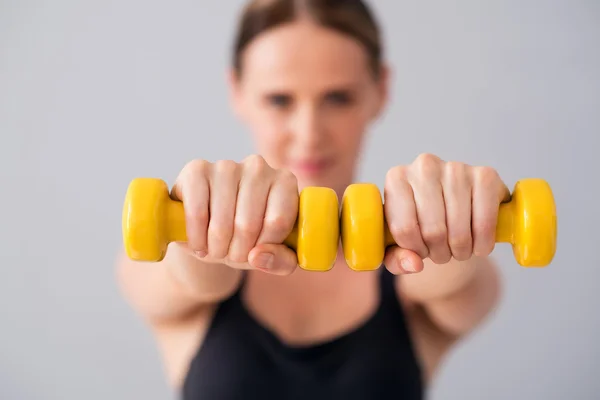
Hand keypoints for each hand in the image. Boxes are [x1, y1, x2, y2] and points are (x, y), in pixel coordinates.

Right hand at [170, 155, 299, 274]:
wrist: (211, 229)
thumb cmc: (249, 239)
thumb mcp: (274, 256)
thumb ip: (281, 261)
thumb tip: (259, 256)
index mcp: (285, 182)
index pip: (278, 222)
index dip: (265, 248)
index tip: (256, 254)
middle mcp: (258, 167)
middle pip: (249, 224)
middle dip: (238, 253)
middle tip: (233, 256)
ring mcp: (227, 166)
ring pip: (222, 223)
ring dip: (217, 248)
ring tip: (217, 250)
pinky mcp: (196, 170)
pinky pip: (197, 213)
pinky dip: (196, 237)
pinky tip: (199, 243)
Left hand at [383, 153, 509, 273]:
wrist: (456, 204)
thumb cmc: (421, 224)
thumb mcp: (399, 244)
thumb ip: (396, 259)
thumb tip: (414, 264)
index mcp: (396, 179)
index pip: (404, 228)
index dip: (415, 250)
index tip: (420, 251)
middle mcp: (424, 166)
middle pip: (432, 231)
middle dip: (439, 253)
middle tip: (442, 253)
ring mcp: (455, 168)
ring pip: (458, 230)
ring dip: (460, 251)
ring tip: (458, 249)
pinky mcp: (485, 175)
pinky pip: (484, 222)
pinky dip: (482, 243)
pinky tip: (478, 245)